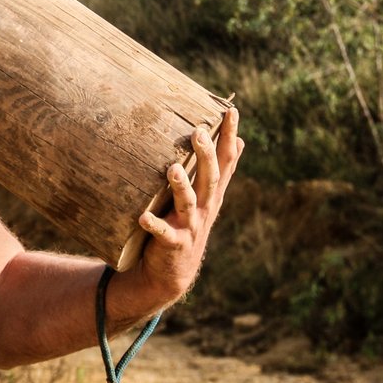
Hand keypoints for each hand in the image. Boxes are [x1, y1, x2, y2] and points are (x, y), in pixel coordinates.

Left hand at [134, 106, 242, 307]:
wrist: (172, 271)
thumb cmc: (186, 224)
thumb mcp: (206, 197)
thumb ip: (219, 171)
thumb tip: (239, 141)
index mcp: (212, 194)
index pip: (225, 161)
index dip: (228, 137)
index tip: (231, 111)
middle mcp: (205, 208)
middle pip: (210, 178)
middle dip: (206, 155)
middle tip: (199, 131)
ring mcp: (190, 226)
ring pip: (188, 202)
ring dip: (181, 186)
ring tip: (172, 169)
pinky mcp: (173, 243)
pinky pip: (163, 233)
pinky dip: (154, 225)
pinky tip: (143, 217)